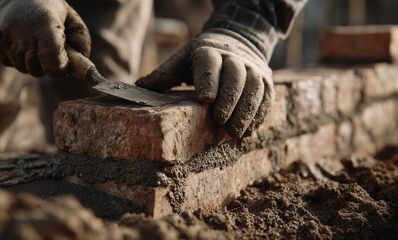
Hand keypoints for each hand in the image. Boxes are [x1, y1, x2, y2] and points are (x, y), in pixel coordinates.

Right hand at [0, 0, 90, 77]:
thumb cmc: (51, 11)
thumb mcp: (73, 21)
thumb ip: (81, 45)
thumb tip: (83, 72)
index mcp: (44, 24)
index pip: (53, 63)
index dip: (60, 69)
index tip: (62, 64)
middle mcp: (21, 30)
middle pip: (37, 70)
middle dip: (46, 65)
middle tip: (47, 48)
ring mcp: (3, 37)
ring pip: (23, 68)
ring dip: (31, 61)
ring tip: (32, 40)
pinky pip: (9, 63)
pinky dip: (16, 57)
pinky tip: (18, 40)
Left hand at [136, 29, 274, 137]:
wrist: (237, 42)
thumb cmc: (202, 58)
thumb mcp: (182, 60)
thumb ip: (164, 74)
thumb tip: (138, 88)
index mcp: (210, 51)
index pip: (211, 64)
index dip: (209, 80)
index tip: (205, 99)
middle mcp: (235, 57)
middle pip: (236, 76)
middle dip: (230, 100)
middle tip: (221, 122)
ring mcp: (254, 68)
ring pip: (255, 88)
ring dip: (247, 111)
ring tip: (235, 133)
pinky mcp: (266, 79)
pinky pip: (267, 96)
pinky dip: (260, 114)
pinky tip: (249, 130)